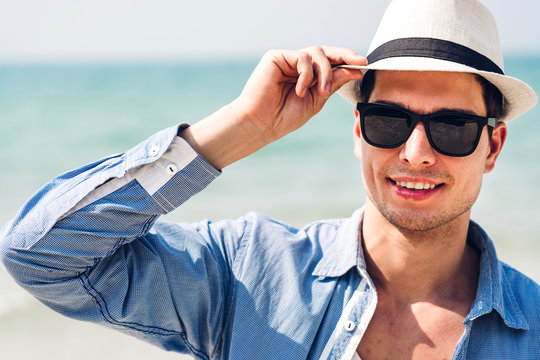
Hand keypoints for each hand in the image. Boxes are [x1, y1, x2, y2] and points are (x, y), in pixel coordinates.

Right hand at [234, 46, 366, 141]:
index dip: (346, 61)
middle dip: (344, 56)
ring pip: (317, 53)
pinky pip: (302, 58)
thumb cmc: (284, 117)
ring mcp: (287, 59)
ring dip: (324, 72)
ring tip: (321, 91)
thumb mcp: (316, 100)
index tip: (363, 65)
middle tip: (359, 63)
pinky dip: (306, 75)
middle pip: (326, 52)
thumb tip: (354, 69)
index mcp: (306, 75)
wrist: (262, 123)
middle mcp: (297, 65)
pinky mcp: (277, 56)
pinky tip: (299, 90)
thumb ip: (333, 83)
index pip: (330, 62)